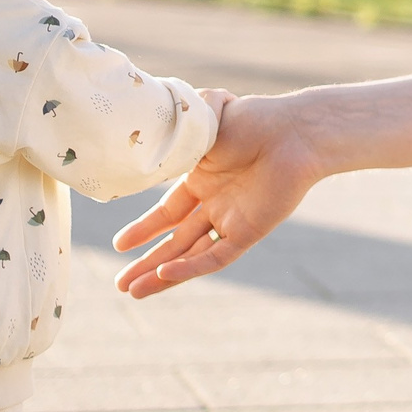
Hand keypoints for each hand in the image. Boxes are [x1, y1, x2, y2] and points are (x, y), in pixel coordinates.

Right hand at [111, 91, 315, 296]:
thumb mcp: (203, 124)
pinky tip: (165, 274)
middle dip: (146, 263)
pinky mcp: (250, 230)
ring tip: (131, 292)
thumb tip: (145, 132)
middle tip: (119, 285)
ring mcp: (232, 219)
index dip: (144, 230)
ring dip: (161, 274)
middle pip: (175, 241)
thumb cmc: (253, 120)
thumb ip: (176, 135)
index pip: (167, 213)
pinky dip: (190, 267)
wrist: (292, 131)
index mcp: (203, 179)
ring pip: (190, 254)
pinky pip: (216, 256)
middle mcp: (216, 203)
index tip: (119, 245)